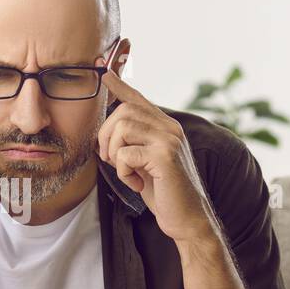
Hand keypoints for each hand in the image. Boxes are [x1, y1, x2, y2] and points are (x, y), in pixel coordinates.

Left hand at [96, 68, 212, 244]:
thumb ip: (133, 143)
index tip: (103, 70)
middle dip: (106, 136)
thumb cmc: (163, 193)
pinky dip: (123, 172)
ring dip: (114, 154)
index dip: (118, 84)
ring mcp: (169, 140)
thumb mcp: (145, 163)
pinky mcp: (165, 157)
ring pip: (122, 128)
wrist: (186, 219)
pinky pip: (126, 153)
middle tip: (111, 160)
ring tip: (126, 172)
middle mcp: (170, 128)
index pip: (138, 98)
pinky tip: (137, 184)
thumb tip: (108, 129)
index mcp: (165, 127)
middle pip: (122, 111)